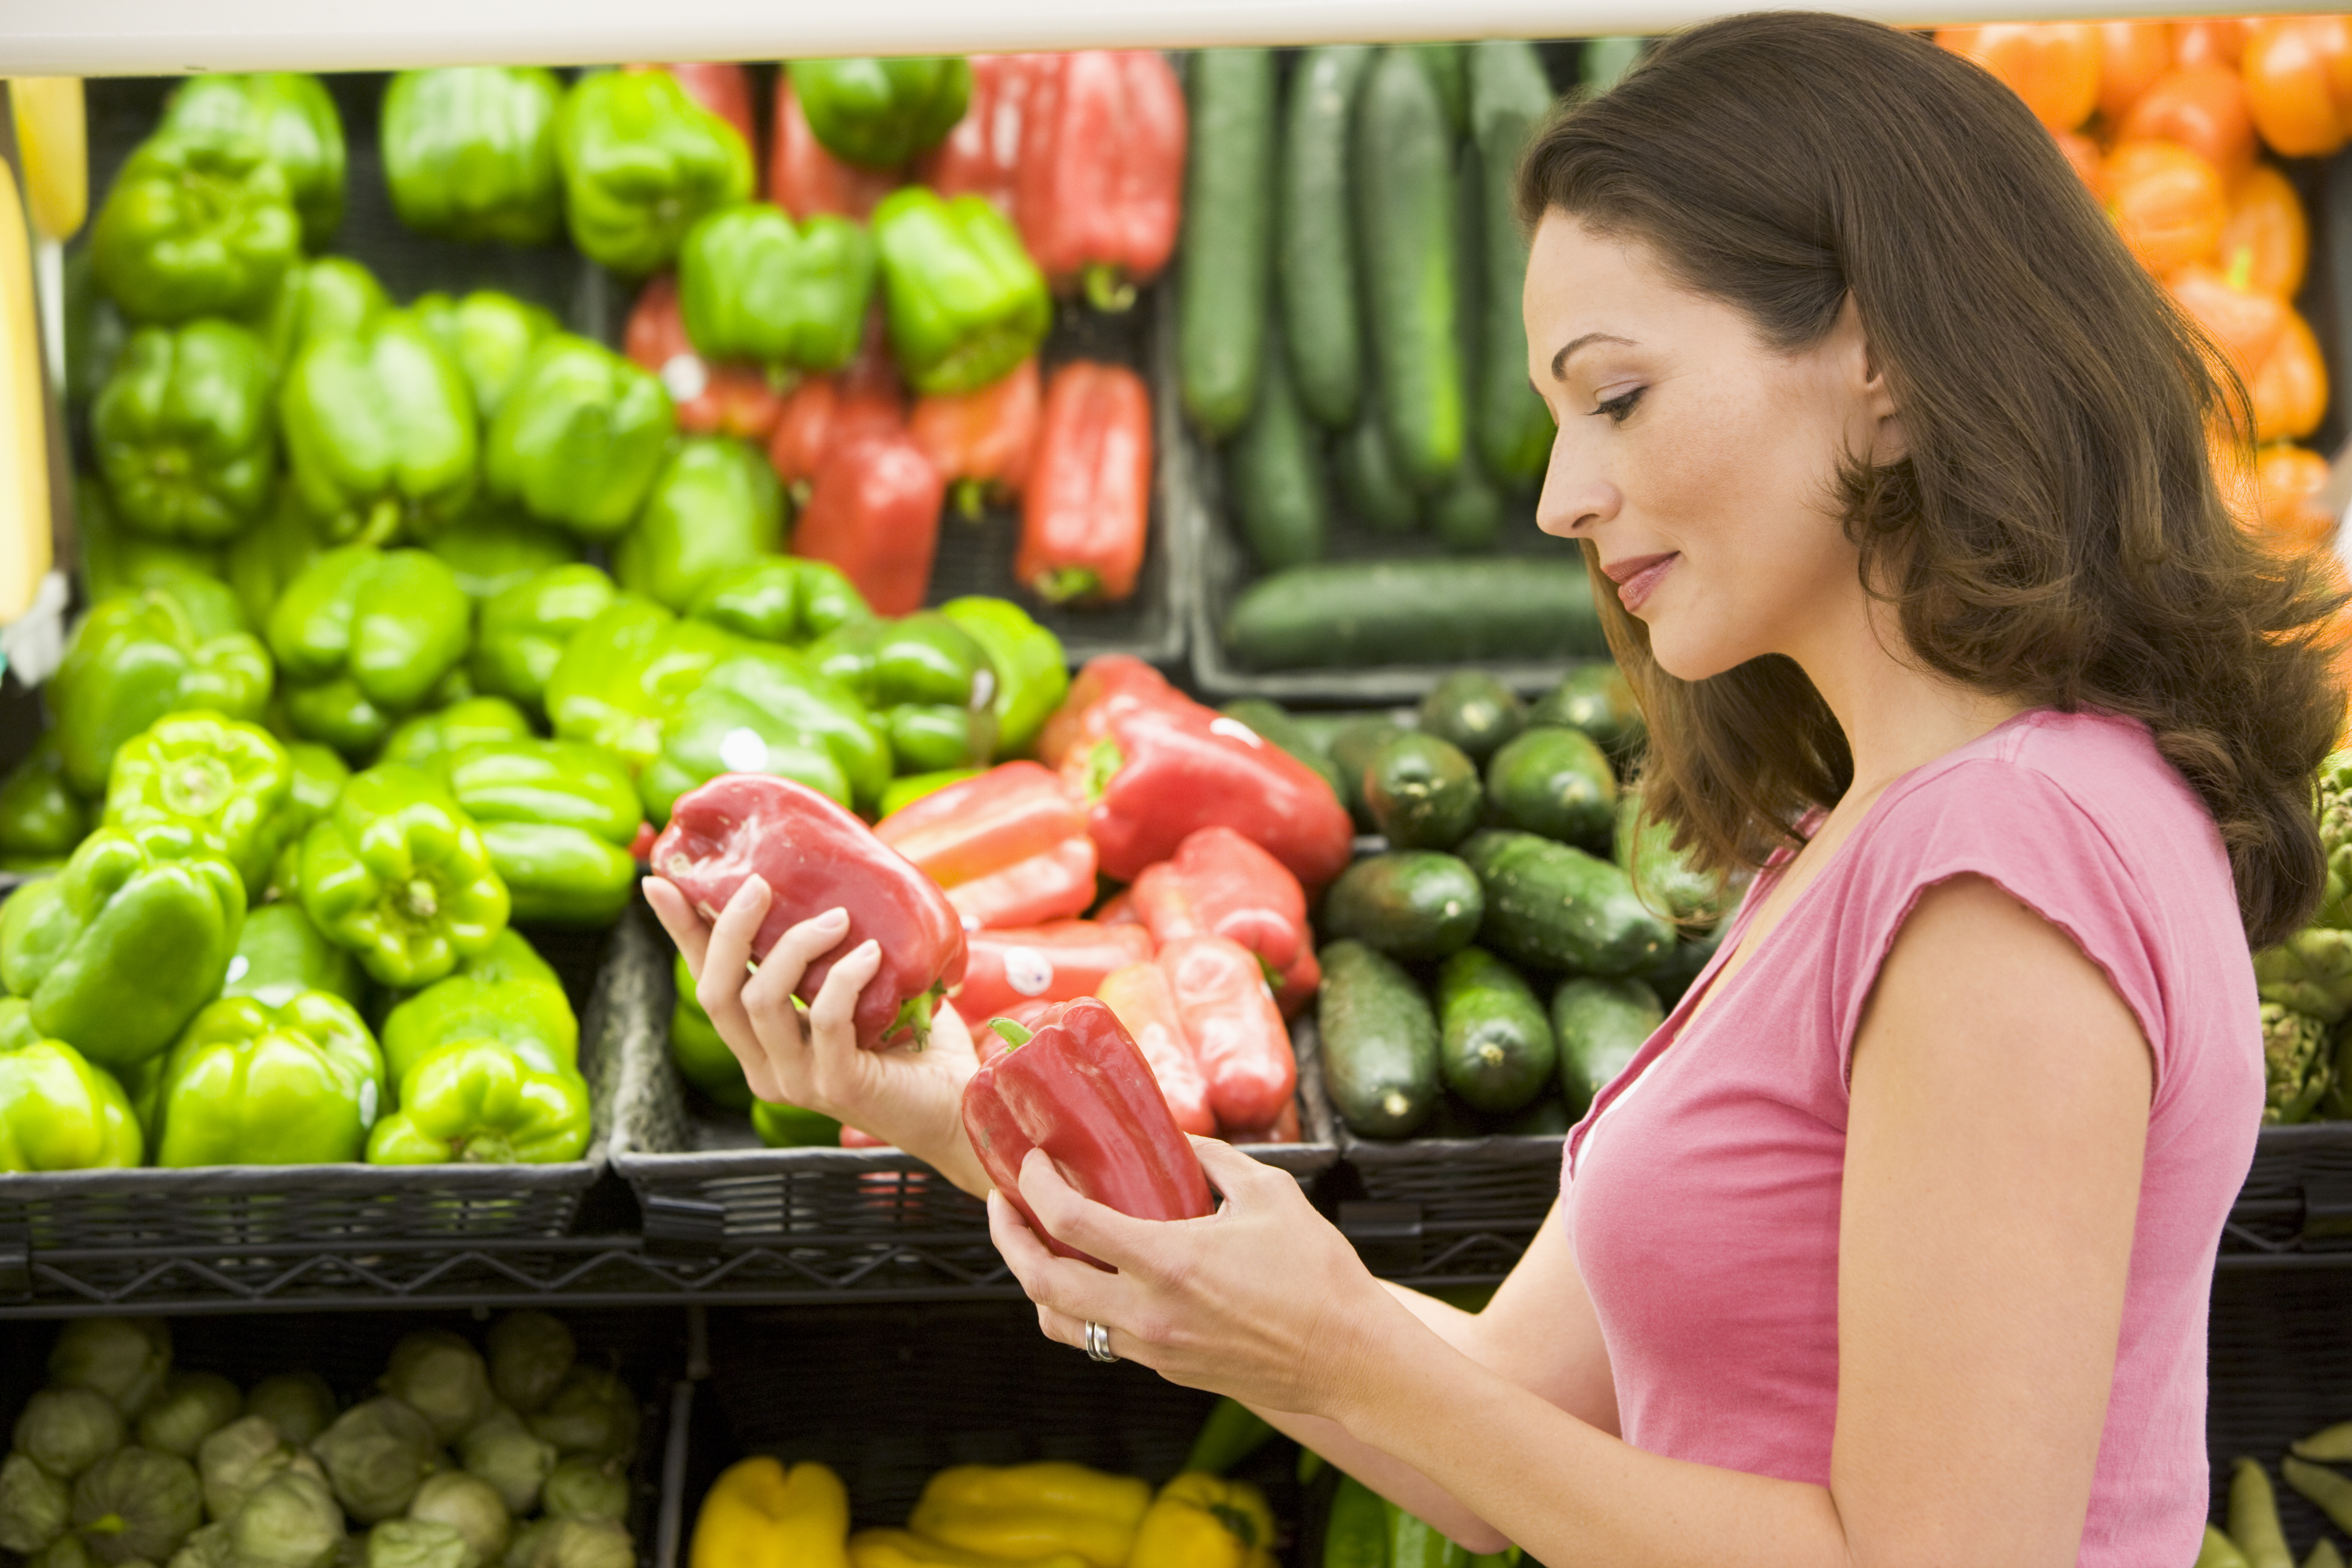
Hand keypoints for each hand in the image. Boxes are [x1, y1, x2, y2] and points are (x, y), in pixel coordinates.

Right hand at [644, 873, 984, 1189]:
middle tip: (763, 884)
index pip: (707, 983)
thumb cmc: (918, 1044)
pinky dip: (845, 977)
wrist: (962, 1106)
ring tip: (838, 918)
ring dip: (794, 947)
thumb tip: (834, 881)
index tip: (660, 882)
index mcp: (762, 1044)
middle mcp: (767, 1068)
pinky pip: (825, 1020)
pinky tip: (873, 955)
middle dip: (730, 930)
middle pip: (716, 993)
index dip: (682, 934)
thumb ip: (834, 952)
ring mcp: (797, 1082)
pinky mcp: (838, 1086)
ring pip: (761, 1002)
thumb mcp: (863, 989)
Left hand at [987, 1136, 1409, 1420]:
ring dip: (1033, 1281)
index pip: (1069, 1223)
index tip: (1033, 1161)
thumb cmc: (1317, 1273)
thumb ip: (1213, 1158)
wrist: (1348, 1357)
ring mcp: (1153, 1348)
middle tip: (1003, 1203)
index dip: (1036, 1185)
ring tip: (1033, 1244)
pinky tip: (1088, 1278)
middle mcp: (1149, 1312)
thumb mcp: (1269, 1193)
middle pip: (1040, 1282)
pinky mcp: (1165, 1369)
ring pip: (1058, 1323)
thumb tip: (1175, 1136)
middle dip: (1008, 1238)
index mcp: (1169, 1262)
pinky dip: (1076, 1309)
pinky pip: (1098, 1341)